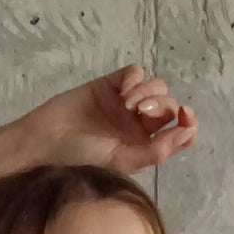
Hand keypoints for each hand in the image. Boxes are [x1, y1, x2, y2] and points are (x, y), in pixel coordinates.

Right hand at [19, 62, 197, 175]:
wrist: (46, 139)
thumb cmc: (81, 157)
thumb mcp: (122, 160)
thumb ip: (156, 150)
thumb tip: (186, 132)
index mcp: (144, 147)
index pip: (178, 133)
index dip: (187, 123)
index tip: (184, 116)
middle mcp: (138, 126)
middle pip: (169, 107)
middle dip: (161, 106)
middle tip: (138, 112)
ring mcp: (125, 104)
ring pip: (156, 87)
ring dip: (147, 92)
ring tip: (127, 103)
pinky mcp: (111, 84)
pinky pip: (135, 72)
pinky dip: (134, 78)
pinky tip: (121, 91)